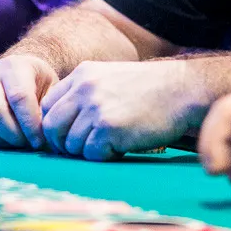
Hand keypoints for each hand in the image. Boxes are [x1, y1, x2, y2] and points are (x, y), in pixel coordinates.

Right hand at [0, 54, 59, 148]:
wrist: (18, 70)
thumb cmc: (38, 82)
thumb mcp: (51, 87)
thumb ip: (48, 107)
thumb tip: (44, 132)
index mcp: (14, 67)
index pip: (19, 97)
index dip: (30, 124)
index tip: (39, 141)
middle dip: (12, 135)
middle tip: (26, 144)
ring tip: (13, 143)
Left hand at [41, 60, 210, 161]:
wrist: (182, 90)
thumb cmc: (151, 90)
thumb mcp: (111, 78)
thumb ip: (86, 94)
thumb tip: (62, 124)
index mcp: (83, 75)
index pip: (47, 106)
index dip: (55, 125)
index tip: (70, 135)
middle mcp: (84, 89)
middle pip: (51, 127)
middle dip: (63, 143)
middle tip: (85, 147)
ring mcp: (95, 108)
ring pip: (71, 144)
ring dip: (88, 151)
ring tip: (112, 143)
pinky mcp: (109, 128)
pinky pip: (91, 154)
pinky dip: (105, 156)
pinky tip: (122, 146)